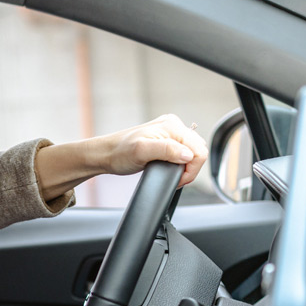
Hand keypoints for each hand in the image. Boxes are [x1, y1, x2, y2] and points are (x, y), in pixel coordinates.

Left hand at [91, 114, 207, 187]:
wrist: (106, 154)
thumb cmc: (119, 152)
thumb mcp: (142, 152)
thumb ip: (167, 150)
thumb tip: (187, 154)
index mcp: (172, 126)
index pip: (199, 150)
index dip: (192, 169)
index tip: (178, 180)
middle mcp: (174, 125)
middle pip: (198, 150)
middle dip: (190, 168)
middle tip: (174, 179)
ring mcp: (170, 132)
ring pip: (192, 152)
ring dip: (185, 166)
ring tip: (170, 173)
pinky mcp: (166, 140)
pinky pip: (183, 152)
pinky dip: (180, 163)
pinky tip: (168, 168)